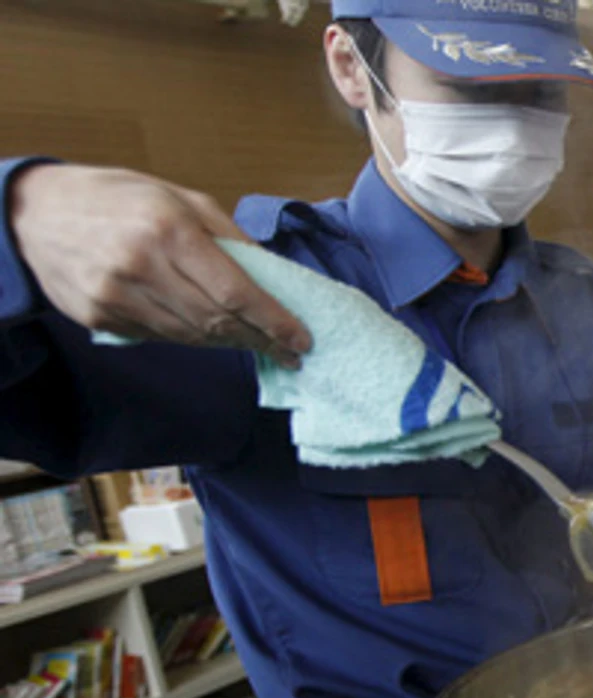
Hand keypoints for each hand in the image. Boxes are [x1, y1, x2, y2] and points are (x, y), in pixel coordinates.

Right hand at [9, 164, 310, 365]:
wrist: (36, 211)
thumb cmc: (119, 197)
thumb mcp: (180, 198)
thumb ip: (228, 237)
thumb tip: (273, 276)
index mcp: (169, 231)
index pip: (235, 292)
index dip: (273, 322)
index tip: (301, 339)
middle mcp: (142, 266)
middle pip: (216, 320)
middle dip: (259, 339)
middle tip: (289, 351)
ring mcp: (116, 296)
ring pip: (189, 336)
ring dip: (230, 344)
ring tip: (258, 345)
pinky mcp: (98, 317)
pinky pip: (159, 337)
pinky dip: (191, 338)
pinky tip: (211, 335)